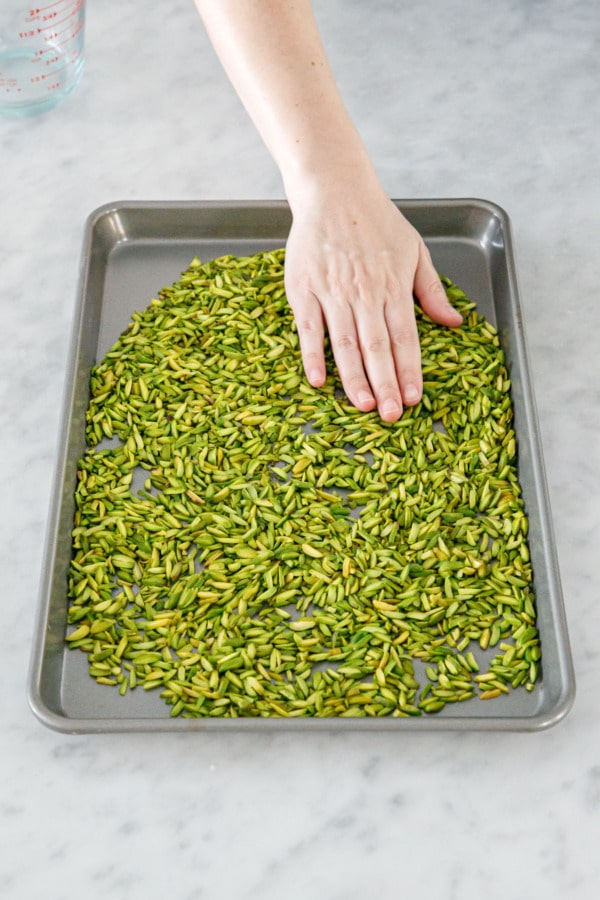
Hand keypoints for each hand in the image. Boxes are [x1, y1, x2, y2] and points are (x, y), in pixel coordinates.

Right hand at [284, 184, 462, 421]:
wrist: (334, 190)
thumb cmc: (376, 221)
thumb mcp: (415, 250)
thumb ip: (432, 290)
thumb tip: (454, 322)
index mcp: (393, 286)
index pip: (405, 337)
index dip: (409, 370)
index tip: (413, 398)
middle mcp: (365, 292)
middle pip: (377, 347)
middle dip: (385, 383)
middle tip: (390, 415)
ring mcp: (333, 292)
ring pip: (345, 342)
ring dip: (354, 377)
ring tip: (363, 404)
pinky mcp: (303, 289)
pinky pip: (310, 327)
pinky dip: (313, 354)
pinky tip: (319, 380)